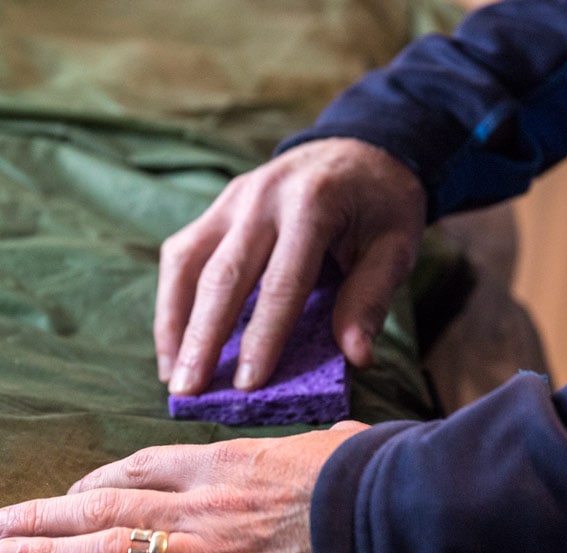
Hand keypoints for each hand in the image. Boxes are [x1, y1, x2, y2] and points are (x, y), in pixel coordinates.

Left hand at [0, 422, 371, 552]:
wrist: (402, 507)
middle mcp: (203, 501)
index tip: (67, 493)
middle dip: (43, 514)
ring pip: (111, 547)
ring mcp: (212, 549)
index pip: (140, 468)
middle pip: (105, 504)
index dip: (94, 482)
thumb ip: (299, 451)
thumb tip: (319, 448)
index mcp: (224, 461)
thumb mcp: (326, 444)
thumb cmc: (374, 471)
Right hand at [156, 138, 425, 394]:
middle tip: (188, 391)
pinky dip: (171, 302)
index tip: (247, 385)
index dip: (262, 336)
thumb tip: (356, 357)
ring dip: (173, 323)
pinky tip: (173, 343)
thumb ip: (371, 297)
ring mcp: (231, 200)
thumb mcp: (396, 245)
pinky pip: (182, 256)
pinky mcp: (215, 209)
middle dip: (202, 338)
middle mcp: (262, 198)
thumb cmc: (380, 204)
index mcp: (312, 204)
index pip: (282, 281)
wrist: (358, 147)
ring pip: (187, 264)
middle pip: (222, 275)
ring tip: (171, 375)